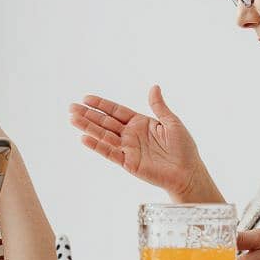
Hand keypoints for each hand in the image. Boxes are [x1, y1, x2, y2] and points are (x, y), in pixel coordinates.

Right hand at [69, 86, 206, 197]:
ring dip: (88, 127)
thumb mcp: (172, 122)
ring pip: (104, 136)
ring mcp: (128, 148)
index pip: (116, 111)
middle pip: (105, 122)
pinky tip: (84, 138)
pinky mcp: (128, 163)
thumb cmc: (184, 148)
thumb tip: (154, 87)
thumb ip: (159, 106)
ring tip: (72, 119)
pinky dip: (97, 146)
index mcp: (140, 122)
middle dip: (88, 115)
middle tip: (71, 107)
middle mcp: (131, 134)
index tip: (86, 98)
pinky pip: (110, 153)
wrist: (187, 172)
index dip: (101, 105)